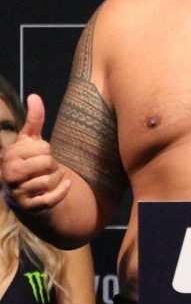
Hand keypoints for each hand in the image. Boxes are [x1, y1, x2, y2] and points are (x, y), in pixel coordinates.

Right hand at [1, 94, 70, 213]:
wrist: (24, 190)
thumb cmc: (28, 160)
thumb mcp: (29, 139)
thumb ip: (34, 119)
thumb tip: (34, 96)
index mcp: (10, 156)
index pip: (43, 148)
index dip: (46, 150)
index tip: (38, 154)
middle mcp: (10, 175)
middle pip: (48, 164)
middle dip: (52, 164)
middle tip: (45, 167)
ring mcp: (19, 193)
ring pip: (50, 181)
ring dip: (57, 177)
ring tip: (49, 176)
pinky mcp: (30, 207)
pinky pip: (51, 199)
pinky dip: (62, 191)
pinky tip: (67, 184)